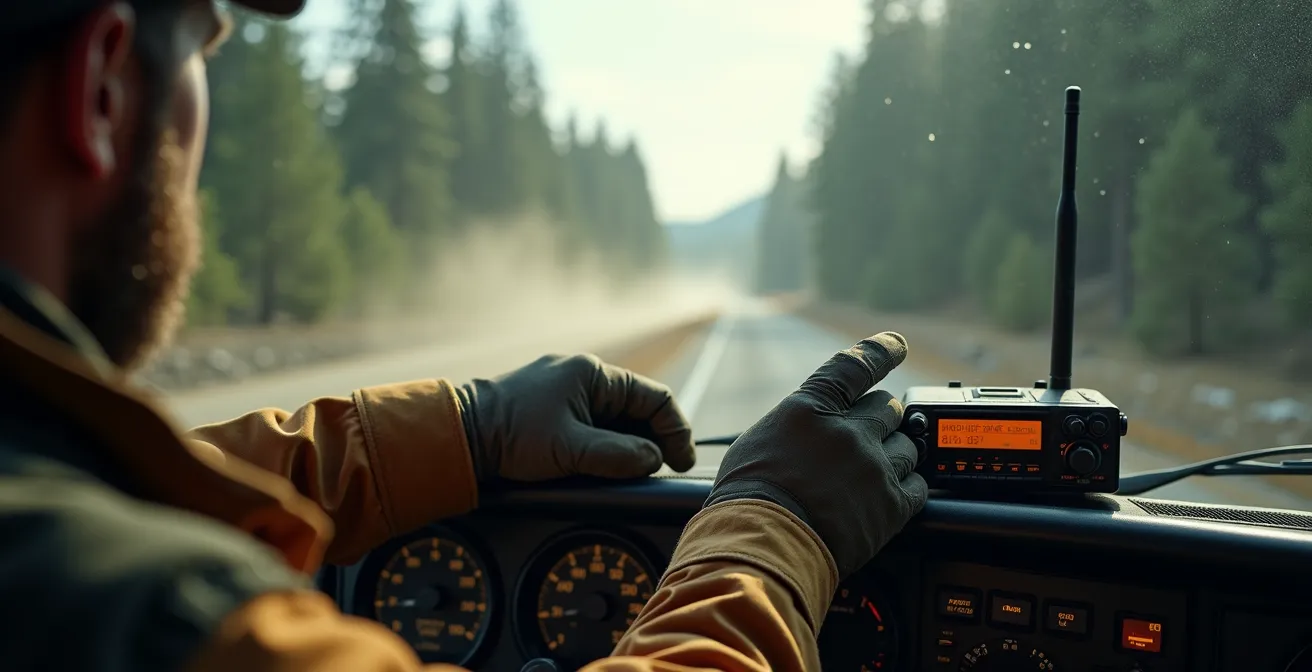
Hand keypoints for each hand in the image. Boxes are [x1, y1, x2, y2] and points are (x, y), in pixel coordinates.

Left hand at [455, 354, 696, 483]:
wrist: (460, 435)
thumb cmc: (512, 437)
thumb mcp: (571, 450)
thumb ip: (619, 455)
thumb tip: (653, 459)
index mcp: (594, 373)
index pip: (655, 397)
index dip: (675, 430)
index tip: (680, 462)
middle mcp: (584, 375)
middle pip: (637, 408)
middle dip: (652, 440)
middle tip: (657, 473)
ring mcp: (567, 389)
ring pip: (616, 418)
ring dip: (628, 445)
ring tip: (630, 474)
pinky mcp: (553, 407)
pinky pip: (594, 423)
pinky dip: (606, 444)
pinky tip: (604, 466)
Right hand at [704, 332, 927, 577]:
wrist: (763, 547)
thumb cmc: (748, 500)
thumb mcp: (758, 443)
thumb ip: (796, 427)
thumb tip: (808, 431)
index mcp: (811, 408)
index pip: (855, 366)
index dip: (881, 351)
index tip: (897, 344)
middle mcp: (848, 431)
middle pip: (887, 408)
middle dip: (880, 420)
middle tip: (864, 440)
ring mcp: (874, 467)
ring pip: (907, 445)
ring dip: (893, 455)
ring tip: (869, 477)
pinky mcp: (892, 505)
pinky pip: (918, 486)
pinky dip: (906, 489)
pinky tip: (886, 499)